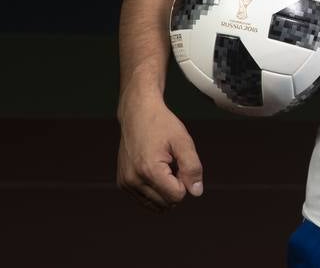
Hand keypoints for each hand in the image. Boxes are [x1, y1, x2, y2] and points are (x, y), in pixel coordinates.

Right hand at [116, 91, 203, 211]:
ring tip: (164, 167)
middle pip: (166, 203)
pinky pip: (144, 200)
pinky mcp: (123, 183)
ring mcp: (126, 183)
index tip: (180, 163)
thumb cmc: (161, 124)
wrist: (137, 112)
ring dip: (165, 190)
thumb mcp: (183, 141)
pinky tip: (154, 171)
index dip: (185, 182)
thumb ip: (192, 167)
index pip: (176, 196)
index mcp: (149, 170)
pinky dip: (154, 190)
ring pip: (155, 205)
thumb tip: (196, 192)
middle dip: (175, 187)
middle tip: (173, 164)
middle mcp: (133, 180)